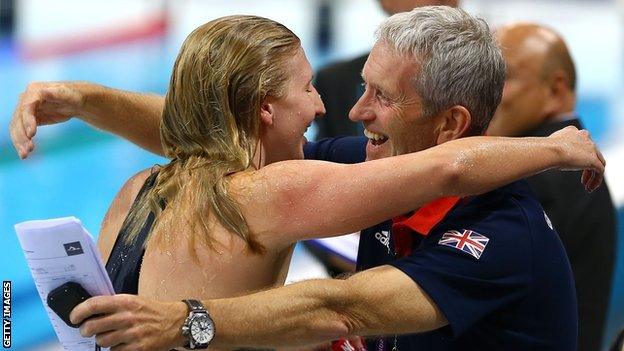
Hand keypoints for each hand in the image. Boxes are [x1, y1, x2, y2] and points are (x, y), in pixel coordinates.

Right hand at [10, 82, 83, 158]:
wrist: (74, 102)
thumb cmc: (74, 96)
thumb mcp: (69, 95)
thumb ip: (57, 94)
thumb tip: (43, 92)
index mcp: (34, 91)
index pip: (26, 107)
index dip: (27, 121)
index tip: (32, 134)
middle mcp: (25, 99)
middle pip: (18, 119)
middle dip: (22, 135)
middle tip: (29, 150)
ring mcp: (25, 110)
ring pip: (17, 128)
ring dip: (19, 142)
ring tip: (25, 155)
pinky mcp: (28, 120)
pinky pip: (21, 132)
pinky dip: (21, 143)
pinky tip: (24, 154)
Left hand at [70, 294, 186, 350]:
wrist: (177, 322)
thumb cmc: (153, 311)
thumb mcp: (135, 301)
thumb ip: (114, 305)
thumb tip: (90, 312)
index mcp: (125, 302)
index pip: (94, 305)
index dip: (78, 312)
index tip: (73, 317)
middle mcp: (128, 317)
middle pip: (92, 327)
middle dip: (85, 330)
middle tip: (87, 330)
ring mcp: (133, 334)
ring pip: (102, 341)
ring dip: (103, 340)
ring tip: (111, 336)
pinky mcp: (138, 348)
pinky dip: (116, 349)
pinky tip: (123, 343)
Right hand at [548, 126, 604, 191]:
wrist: (549, 150)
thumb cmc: (543, 149)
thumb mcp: (549, 146)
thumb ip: (554, 149)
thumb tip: (546, 157)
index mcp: (573, 132)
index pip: (581, 143)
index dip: (579, 155)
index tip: (573, 164)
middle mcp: (584, 137)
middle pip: (592, 153)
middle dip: (587, 166)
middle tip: (582, 178)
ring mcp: (591, 148)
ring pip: (598, 163)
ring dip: (592, 175)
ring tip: (586, 186)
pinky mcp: (593, 159)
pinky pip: (599, 171)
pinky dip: (596, 180)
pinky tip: (589, 187)